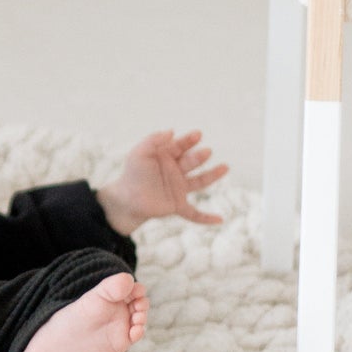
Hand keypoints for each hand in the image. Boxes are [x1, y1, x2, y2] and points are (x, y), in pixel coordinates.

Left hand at [97, 130, 229, 234]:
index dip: (189, 140)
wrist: (125, 199)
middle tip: (206, 152)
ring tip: (225, 167)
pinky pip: (194, 214)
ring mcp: (178, 189)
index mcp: (168, 157)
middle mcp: (176, 171)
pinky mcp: (177, 205)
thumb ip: (153, 140)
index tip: (197, 135)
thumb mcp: (139, 153)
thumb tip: (171, 131)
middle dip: (199, 157)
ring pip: (199, 181)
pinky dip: (206, 218)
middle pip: (191, 162)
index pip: (181, 146)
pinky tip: (220, 220)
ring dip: (212, 175)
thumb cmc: (132, 174)